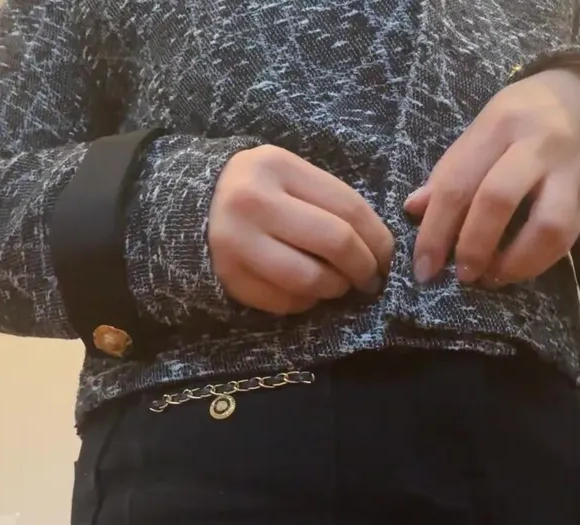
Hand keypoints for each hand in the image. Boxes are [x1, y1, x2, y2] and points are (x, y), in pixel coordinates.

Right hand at [209, 145, 394, 314]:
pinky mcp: (228, 277)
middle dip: (364, 267)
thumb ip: (330, 202)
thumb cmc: (258, 192)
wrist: (193, 207)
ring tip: (338, 284)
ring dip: (336, 288)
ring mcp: (236, 242)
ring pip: (310, 279)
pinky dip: (306, 302)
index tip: (386, 257)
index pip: (349, 208)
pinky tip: (307, 291)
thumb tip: (380, 249)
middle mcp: (252, 202)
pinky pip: (284, 302)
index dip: (379, 239)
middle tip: (370, 279)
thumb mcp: (289, 178)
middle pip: (335, 243)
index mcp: (276, 167)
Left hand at [405, 67, 579, 287]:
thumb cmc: (523, 118)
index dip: (435, 231)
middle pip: (497, 199)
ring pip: (545, 224)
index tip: (423, 268)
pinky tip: (516, 270)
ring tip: (490, 277)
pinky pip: (567, 237)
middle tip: (460, 275)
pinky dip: (538, 262)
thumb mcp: (483, 129)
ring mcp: (568, 171)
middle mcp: (535, 145)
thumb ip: (452, 169)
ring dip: (513, 261)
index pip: (458, 181)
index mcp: (497, 125)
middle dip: (472, 245)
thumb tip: (413, 209)